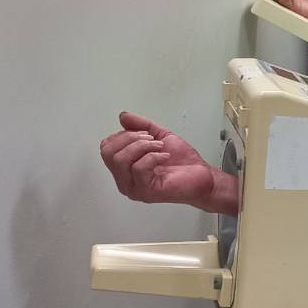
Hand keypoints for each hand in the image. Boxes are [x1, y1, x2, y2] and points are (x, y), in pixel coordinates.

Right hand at [99, 112, 216, 208]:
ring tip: (159, 146)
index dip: (122, 135)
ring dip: (142, 146)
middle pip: (108, 153)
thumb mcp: (159, 136)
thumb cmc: (183, 162)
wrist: (202, 176)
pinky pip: (139, 168)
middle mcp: (125, 180)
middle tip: (151, 139)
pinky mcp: (146, 192)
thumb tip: (123, 116)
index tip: (144, 134)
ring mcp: (134, 188)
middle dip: (130, 138)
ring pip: (121, 159)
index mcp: (124, 169)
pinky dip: (153, 156)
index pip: (106, 148)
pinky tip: (165, 156)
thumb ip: (141, 126)